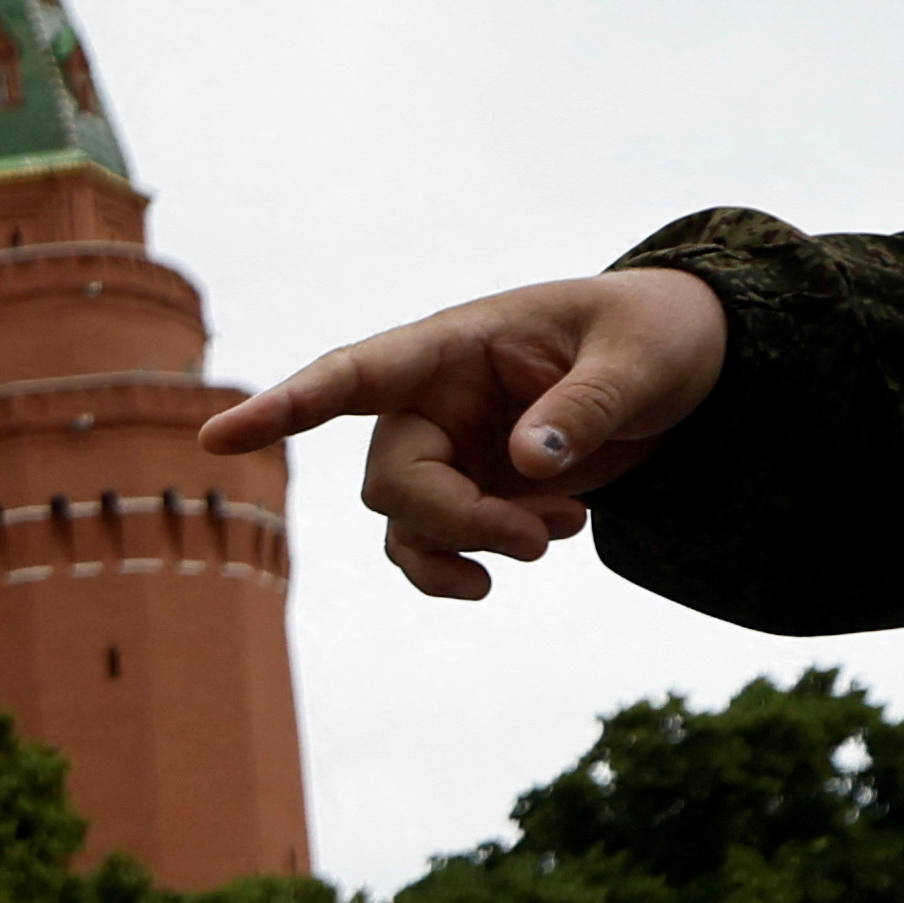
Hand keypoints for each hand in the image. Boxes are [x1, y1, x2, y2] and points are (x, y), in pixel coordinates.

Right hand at [194, 269, 728, 599]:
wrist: (684, 371)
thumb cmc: (656, 338)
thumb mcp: (640, 359)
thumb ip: (584, 406)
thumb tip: (526, 462)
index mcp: (454, 344)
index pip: (355, 374)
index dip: (286, 407)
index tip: (220, 438)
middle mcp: (430, 399)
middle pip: (391, 479)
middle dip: (456, 521)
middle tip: (545, 540)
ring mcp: (444, 449)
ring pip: (405, 523)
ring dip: (470, 547)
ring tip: (560, 537)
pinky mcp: (466, 491)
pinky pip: (431, 547)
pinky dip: (469, 564)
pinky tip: (542, 547)